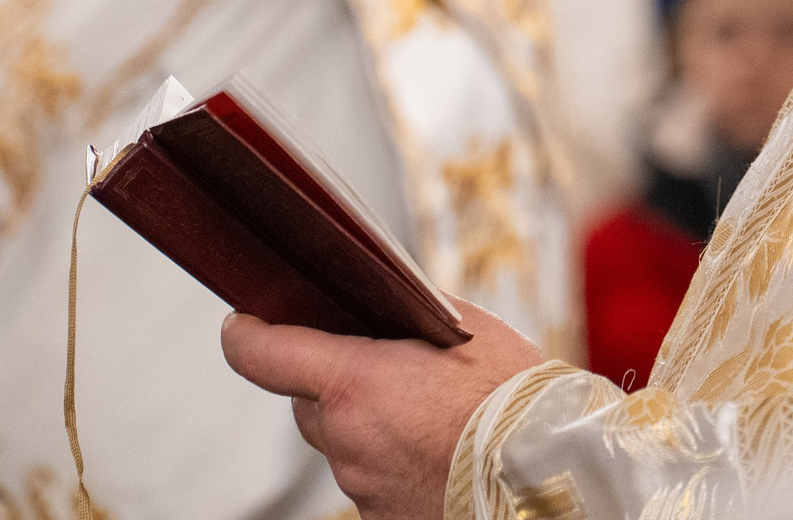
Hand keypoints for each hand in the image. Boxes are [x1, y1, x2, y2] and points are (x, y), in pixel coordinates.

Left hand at [220, 304, 546, 519]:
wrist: (550, 471)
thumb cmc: (513, 396)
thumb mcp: (463, 328)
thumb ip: (404, 314)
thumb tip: (379, 304)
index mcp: (355, 384)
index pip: (264, 356)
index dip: (247, 335)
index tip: (242, 324)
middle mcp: (347, 441)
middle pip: (310, 404)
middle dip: (336, 386)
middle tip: (387, 369)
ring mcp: (363, 488)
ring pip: (344, 445)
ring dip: (372, 427)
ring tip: (433, 416)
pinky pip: (372, 481)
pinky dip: (395, 464)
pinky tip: (438, 451)